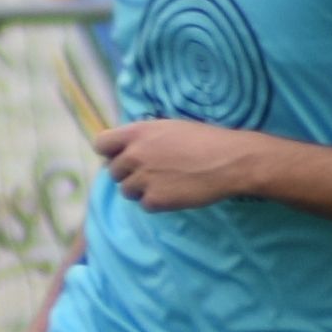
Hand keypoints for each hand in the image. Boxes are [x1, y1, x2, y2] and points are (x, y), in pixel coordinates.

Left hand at [93, 116, 273, 212]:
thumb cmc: (205, 140)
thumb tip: (124, 149)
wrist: (231, 161)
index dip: (110, 152)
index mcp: (137, 132)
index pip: (101, 144)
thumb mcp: (169, 128)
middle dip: (128, 173)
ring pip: (126, 190)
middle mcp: (134, 155)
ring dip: (141, 189)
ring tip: (167, 181)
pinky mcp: (154, 200)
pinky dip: (157, 202)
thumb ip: (143, 137)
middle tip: (153, 172)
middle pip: (112, 171)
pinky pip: (144, 204)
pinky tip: (175, 192)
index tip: (120, 156)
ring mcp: (142, 178)